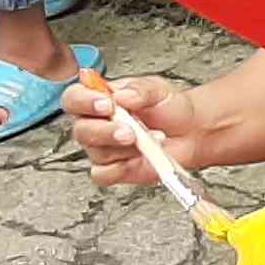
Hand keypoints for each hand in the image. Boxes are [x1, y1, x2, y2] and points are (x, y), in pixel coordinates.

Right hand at [63, 74, 209, 186]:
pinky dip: (119, 169)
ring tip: (146, 140)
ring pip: (95, 152)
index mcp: (99, 99)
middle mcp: (97, 124)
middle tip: (128, 130)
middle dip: (105, 130)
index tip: (107, 104)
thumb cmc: (169, 108)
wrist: (190, 131)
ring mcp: (103, 148)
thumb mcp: (158, 89)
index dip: (84, 101)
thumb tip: (123, 95)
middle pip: (80, 130)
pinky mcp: (114, 169)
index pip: (74, 98)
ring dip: (122, 148)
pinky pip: (103, 174)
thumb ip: (140, 90)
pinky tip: (135, 159)